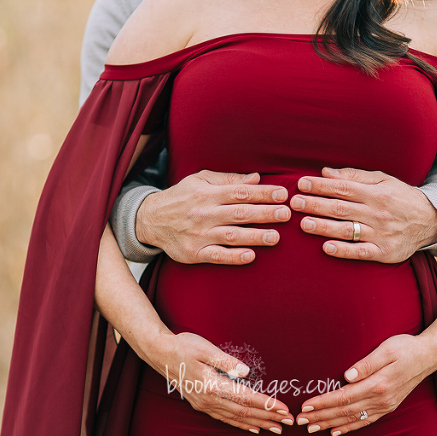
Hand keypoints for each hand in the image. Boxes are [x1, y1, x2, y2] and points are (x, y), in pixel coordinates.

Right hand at [136, 170, 290, 264]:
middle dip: (265, 213)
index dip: (263, 193)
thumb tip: (255, 178)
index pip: (240, 192)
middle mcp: (204, 213)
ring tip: (276, 237)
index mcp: (207, 194)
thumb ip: (228, 180)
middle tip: (286, 214)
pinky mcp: (194, 253)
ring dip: (255, 236)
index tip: (283, 195)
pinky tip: (250, 256)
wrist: (150, 220)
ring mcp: (199, 234)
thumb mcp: (200, 180)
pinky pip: (217, 256)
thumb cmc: (181, 198)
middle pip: (239, 213)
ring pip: (231, 236)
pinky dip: (234, 256)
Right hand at [147, 332, 293, 433]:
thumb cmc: (183, 346)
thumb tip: (246, 372)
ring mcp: (204, 404)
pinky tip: (251, 428)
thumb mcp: (205, 348)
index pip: (246, 398)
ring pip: (235, 418)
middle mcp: (208, 399)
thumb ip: (226, 361)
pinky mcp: (201, 403)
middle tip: (287, 422)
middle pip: (244, 412)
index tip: (283, 409)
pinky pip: (224, 418)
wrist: (159, 353)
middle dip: (267, 418)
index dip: (266, 405)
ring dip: (257, 423)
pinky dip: (240, 424)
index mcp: (212, 385)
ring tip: (275, 428)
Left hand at [290, 167, 436, 262]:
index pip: (343, 188)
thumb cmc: (400, 197)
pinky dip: (343, 250)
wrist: (431, 221)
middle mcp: (377, 213)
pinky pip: (360, 252)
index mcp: (376, 193)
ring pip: (347, 230)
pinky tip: (326, 248)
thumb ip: (354, 176)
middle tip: (294, 203)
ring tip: (303, 223)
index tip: (301, 184)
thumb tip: (325, 172)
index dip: (321, 186)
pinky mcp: (384, 252)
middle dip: (316, 205)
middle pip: (341, 208)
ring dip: (323, 227)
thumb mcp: (383, 180)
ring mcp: (380, 234)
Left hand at [294, 334, 436, 435]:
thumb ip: (366, 364)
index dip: (324, 402)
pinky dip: (349, 428)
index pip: (344, 397)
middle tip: (300, 421)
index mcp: (378, 384)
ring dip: (330, 424)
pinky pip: (365, 421)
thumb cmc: (405, 347)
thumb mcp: (386, 349)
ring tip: (312, 428)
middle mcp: (381, 399)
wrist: (428, 356)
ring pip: (353, 419)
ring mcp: (385, 405)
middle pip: (345, 411)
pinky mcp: (387, 406)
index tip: (306, 405)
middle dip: (321, 416)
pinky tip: (336, 431)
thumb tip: (347, 375)